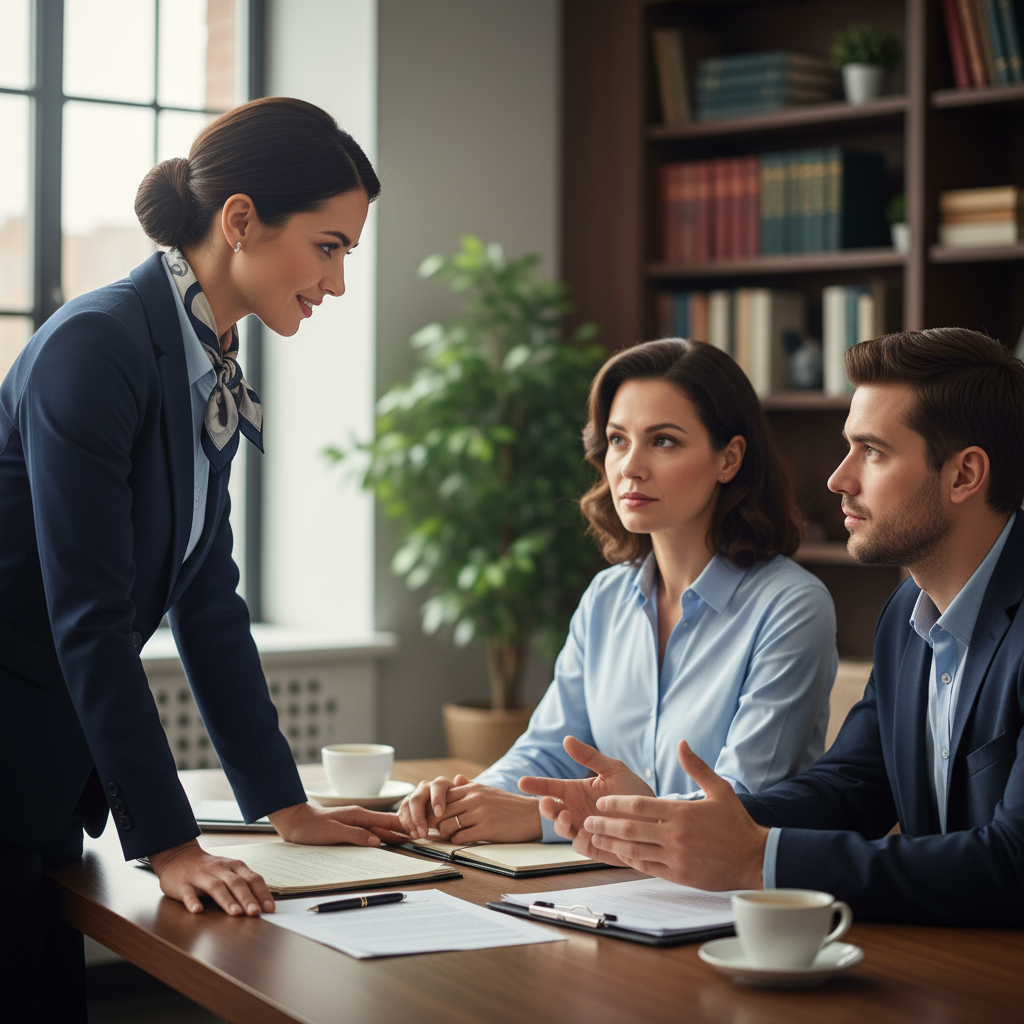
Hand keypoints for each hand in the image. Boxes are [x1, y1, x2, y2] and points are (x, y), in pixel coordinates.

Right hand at [149, 839, 274, 915]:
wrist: (178, 856)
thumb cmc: (209, 869)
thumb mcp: (228, 871)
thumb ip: (243, 884)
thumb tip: (263, 905)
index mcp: (234, 866)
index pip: (252, 878)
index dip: (262, 893)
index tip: (270, 909)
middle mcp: (219, 869)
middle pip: (236, 883)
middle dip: (247, 898)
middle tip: (255, 913)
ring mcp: (200, 876)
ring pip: (216, 887)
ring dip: (227, 900)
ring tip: (236, 913)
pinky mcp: (182, 884)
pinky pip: (188, 893)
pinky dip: (193, 901)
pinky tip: (198, 910)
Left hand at [268, 801, 408, 846]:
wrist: (294, 823)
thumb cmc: (311, 827)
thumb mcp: (333, 832)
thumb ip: (355, 835)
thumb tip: (376, 841)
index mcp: (358, 815)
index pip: (386, 820)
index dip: (401, 826)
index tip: (416, 831)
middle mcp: (358, 818)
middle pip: (384, 826)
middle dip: (400, 831)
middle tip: (417, 838)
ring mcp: (354, 824)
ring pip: (377, 831)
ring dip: (390, 836)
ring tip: (404, 842)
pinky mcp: (348, 831)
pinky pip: (367, 835)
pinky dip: (377, 839)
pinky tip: (382, 844)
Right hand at [398, 775, 460, 839]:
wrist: (444, 812)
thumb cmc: (455, 806)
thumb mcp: (461, 799)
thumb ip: (462, 788)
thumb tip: (459, 777)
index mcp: (440, 784)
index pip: (437, 786)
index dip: (437, 799)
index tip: (439, 814)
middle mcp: (426, 787)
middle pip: (417, 798)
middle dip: (419, 817)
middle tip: (424, 832)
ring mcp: (415, 795)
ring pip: (408, 805)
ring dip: (412, 823)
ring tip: (419, 835)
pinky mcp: (406, 805)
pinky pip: (402, 813)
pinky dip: (406, 825)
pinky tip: (413, 834)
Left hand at [435, 778, 542, 842]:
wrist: (531, 815)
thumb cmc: (508, 804)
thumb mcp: (488, 790)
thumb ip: (470, 785)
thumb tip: (455, 779)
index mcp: (473, 788)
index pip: (442, 796)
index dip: (434, 809)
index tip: (434, 817)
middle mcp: (475, 798)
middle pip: (441, 812)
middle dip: (436, 823)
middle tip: (436, 830)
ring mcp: (480, 814)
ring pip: (448, 825)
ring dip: (445, 833)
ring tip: (450, 835)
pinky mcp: (487, 829)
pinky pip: (460, 837)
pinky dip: (456, 840)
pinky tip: (461, 840)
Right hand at [518, 736, 654, 865]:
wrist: (657, 818)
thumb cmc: (634, 792)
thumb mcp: (613, 770)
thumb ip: (590, 757)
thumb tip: (567, 739)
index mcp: (576, 791)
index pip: (550, 787)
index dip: (535, 785)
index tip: (522, 782)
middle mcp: (576, 811)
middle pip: (551, 811)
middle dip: (544, 808)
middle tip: (547, 802)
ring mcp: (584, 829)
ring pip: (563, 830)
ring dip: (561, 824)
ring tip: (569, 816)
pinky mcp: (596, 847)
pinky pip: (581, 847)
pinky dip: (580, 841)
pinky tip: (587, 834)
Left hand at [583, 740, 767, 890]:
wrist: (754, 859)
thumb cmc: (736, 823)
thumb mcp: (720, 789)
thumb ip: (696, 767)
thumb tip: (681, 743)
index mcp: (682, 812)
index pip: (639, 805)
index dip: (616, 803)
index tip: (601, 802)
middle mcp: (675, 835)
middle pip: (630, 828)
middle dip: (605, 825)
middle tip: (589, 821)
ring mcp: (676, 857)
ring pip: (634, 850)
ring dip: (611, 844)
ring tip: (595, 839)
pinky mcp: (679, 875)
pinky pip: (647, 867)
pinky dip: (630, 860)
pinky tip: (619, 855)